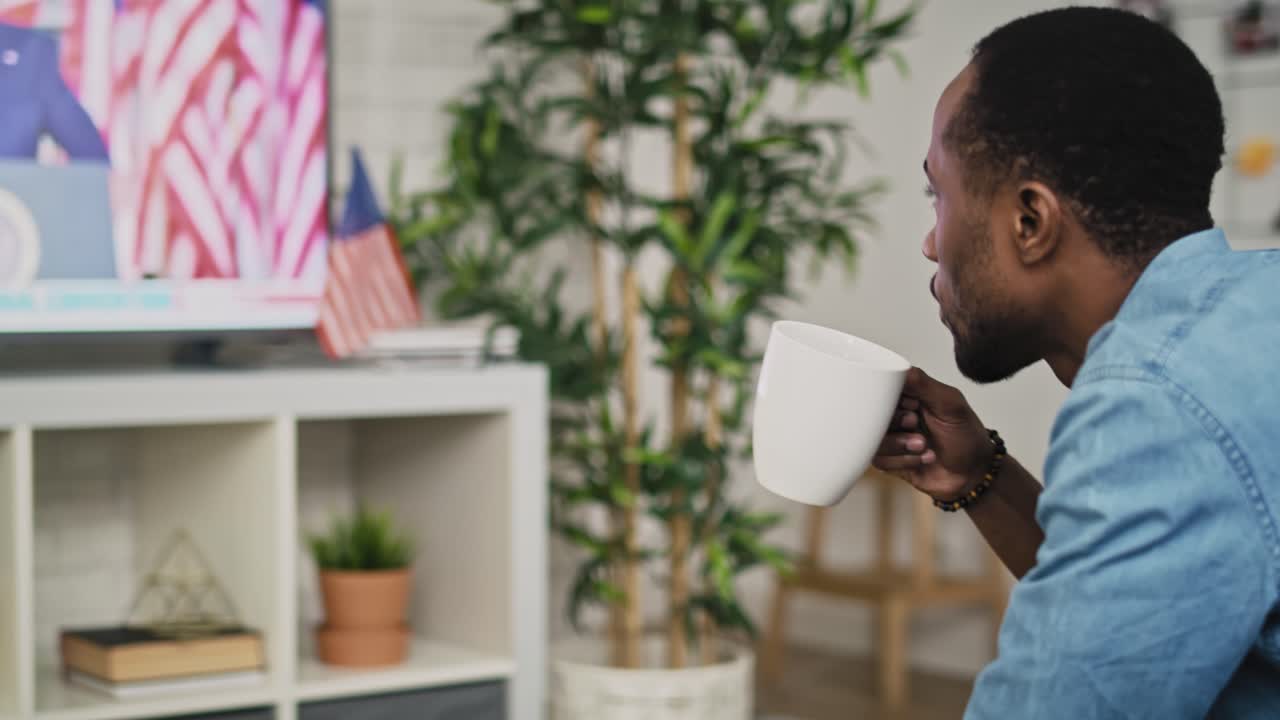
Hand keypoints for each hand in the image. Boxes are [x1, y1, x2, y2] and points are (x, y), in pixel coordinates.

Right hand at [873, 367, 994, 501]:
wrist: (972, 474)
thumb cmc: (967, 437)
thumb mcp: (951, 404)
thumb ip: (924, 384)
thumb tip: (899, 367)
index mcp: (910, 395)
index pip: (882, 386)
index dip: (890, 397)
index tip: (910, 405)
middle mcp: (897, 414)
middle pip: (872, 413)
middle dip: (896, 423)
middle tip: (915, 423)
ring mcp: (891, 436)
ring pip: (873, 437)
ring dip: (901, 444)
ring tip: (923, 445)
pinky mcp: (888, 459)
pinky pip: (878, 458)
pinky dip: (903, 460)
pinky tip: (922, 458)